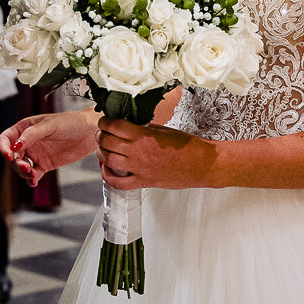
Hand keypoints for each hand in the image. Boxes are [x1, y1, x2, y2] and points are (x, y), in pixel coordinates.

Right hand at [0, 109, 98, 182]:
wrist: (90, 132)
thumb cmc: (71, 122)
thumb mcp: (50, 125)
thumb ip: (32, 135)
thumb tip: (16, 145)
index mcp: (25, 128)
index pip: (6, 138)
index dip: (3, 147)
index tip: (9, 155)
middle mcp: (28, 141)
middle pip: (12, 156)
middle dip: (16, 163)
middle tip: (26, 168)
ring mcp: (36, 154)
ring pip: (21, 167)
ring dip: (23, 173)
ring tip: (32, 175)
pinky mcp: (45, 164)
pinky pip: (33, 174)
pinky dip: (31, 179)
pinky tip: (34, 181)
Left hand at [95, 117, 218, 190]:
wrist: (202, 165)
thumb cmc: (187, 146)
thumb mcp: (164, 130)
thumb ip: (144, 128)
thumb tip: (130, 124)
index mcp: (143, 136)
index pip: (114, 125)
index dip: (105, 121)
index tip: (105, 120)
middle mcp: (138, 152)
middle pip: (107, 142)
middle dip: (101, 135)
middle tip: (103, 132)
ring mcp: (139, 169)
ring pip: (108, 160)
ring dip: (102, 152)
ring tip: (104, 148)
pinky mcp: (143, 182)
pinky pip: (118, 183)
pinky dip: (108, 176)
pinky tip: (107, 168)